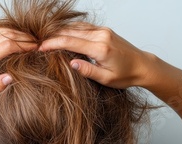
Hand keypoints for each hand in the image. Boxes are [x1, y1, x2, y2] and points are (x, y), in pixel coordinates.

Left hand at [0, 28, 36, 106]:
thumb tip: (10, 78)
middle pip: (5, 36)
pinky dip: (10, 33)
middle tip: (39, 44)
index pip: (5, 47)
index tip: (36, 49)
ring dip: (18, 34)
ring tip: (32, 41)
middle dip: (24, 38)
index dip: (23, 46)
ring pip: (1, 31)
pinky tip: (20, 39)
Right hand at [39, 23, 153, 88]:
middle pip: (70, 31)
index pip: (70, 42)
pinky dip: (70, 30)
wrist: (143, 65)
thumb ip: (88, 70)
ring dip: (60, 32)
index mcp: (101, 48)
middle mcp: (102, 35)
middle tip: (38, 43)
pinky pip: (83, 27)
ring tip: (46, 39)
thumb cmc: (126, 75)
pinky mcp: (104, 30)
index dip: (53, 44)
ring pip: (76, 27)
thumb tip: (71, 63)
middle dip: (53, 36)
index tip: (40, 48)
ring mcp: (103, 31)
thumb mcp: (106, 78)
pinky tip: (61, 34)